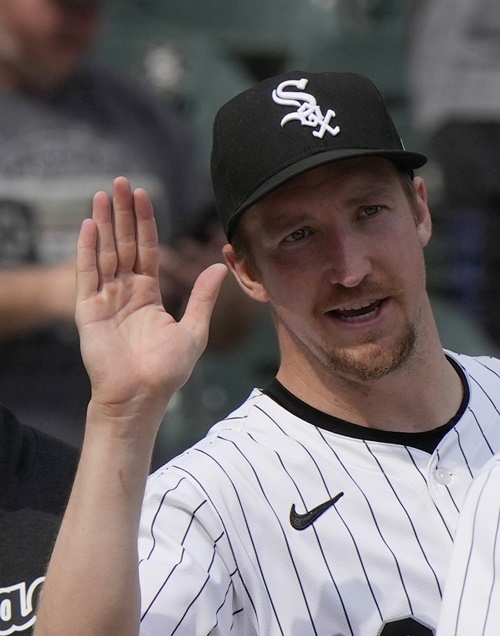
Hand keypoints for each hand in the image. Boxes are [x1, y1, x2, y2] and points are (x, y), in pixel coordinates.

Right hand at [76, 176, 228, 414]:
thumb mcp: (194, 331)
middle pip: (123, 244)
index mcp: (148, 296)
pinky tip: (89, 226)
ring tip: (103, 194)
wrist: (141, 397)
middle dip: (122, 213)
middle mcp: (125, 293)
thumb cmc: (167, 372)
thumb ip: (202, 297)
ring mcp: (105, 299)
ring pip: (105, 253)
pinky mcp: (89, 310)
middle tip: (121, 181)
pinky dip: (87, 250)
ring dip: (103, 223)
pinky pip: (87, 274)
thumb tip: (219, 266)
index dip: (145, 222)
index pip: (146, 250)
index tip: (145, 194)